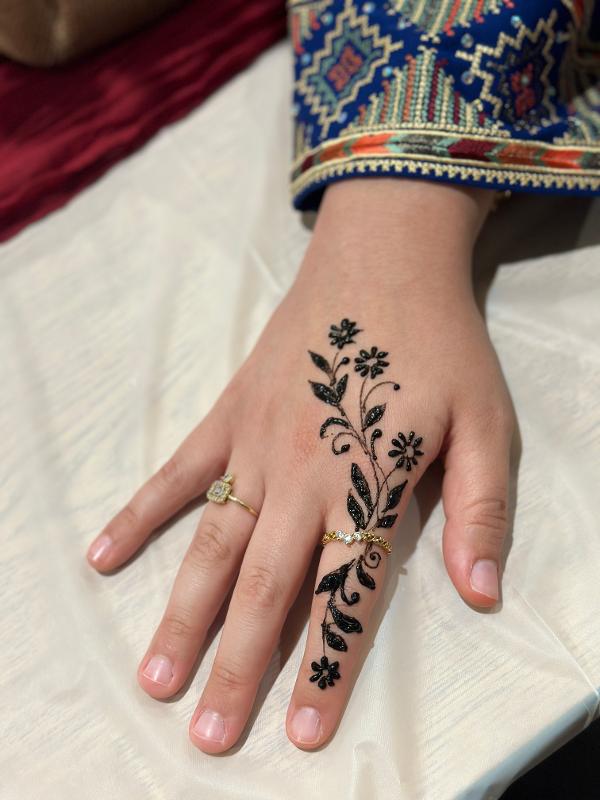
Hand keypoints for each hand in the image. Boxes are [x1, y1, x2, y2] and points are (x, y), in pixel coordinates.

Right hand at [86, 178, 514, 752]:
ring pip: (214, 544)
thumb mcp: (486, 425)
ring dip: (183, 612)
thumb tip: (483, 595)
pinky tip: (104, 556)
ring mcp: (255, 444)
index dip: (324, 665)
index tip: (298, 729)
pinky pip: (178, 472)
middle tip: (205, 734)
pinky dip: (140, 515)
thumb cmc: (439, 345)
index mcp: (366, 484)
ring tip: (154, 675)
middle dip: (237, 664)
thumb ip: (479, 511)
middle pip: (266, 586)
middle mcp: (301, 476)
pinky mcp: (228, 414)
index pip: (343, 593)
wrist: (383, 261)